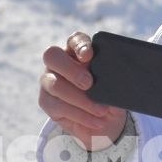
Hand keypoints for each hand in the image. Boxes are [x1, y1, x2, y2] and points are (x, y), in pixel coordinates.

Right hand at [38, 30, 126, 149]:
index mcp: (77, 51)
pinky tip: (96, 121)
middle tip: (89, 83)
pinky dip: (80, 115)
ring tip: (101, 110)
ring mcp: (49, 81)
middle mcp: (58, 62)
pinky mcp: (46, 102)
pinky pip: (59, 107)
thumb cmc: (109, 96)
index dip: (80, 45)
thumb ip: (111, 78)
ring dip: (80, 99)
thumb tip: (114, 79)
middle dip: (71, 69)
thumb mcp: (115, 87)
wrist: (105, 121)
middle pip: (52, 56)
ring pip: (55, 84)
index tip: (89, 55)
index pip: (74, 40)